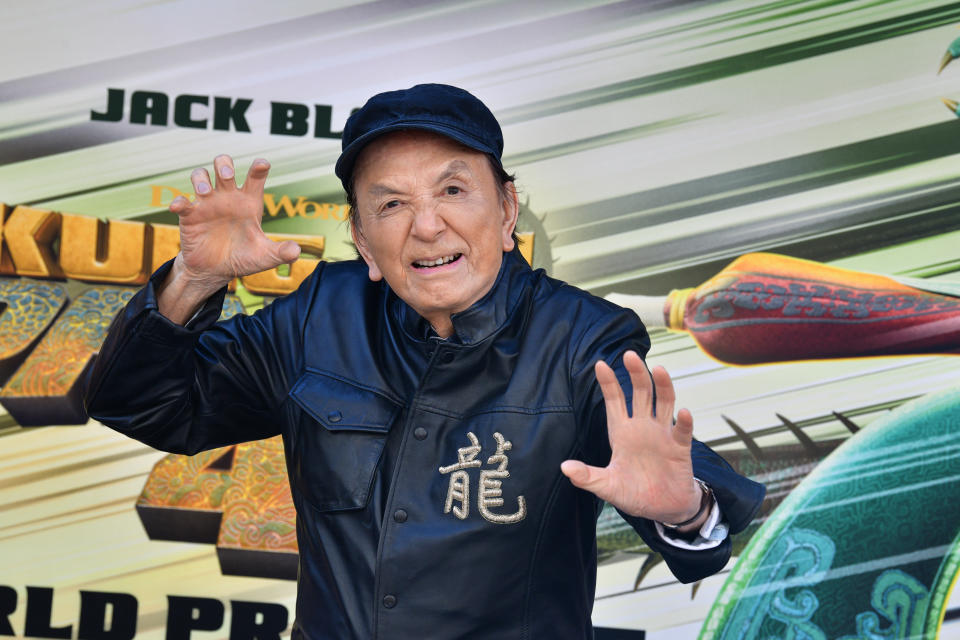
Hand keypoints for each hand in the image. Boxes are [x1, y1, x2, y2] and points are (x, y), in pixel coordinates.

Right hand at [158, 155, 300, 321]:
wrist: (216, 271)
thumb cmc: (242, 257)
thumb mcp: (264, 257)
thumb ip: (281, 252)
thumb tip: (296, 252)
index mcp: (248, 203)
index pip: (255, 178)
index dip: (258, 168)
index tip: (262, 164)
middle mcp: (227, 198)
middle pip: (223, 167)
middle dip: (224, 166)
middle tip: (227, 177)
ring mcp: (207, 204)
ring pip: (200, 176)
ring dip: (201, 179)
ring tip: (204, 193)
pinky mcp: (189, 216)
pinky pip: (182, 202)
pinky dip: (179, 202)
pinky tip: (179, 207)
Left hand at [560, 351, 700, 524]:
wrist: (663, 509)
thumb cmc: (634, 493)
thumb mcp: (607, 487)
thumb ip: (588, 477)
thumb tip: (564, 467)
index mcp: (622, 432)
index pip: (615, 401)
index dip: (608, 384)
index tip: (600, 364)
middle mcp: (643, 428)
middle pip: (641, 393)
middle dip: (635, 374)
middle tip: (629, 354)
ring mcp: (662, 435)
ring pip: (664, 403)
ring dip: (663, 386)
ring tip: (659, 369)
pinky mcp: (680, 449)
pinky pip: (683, 432)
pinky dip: (684, 422)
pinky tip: (684, 412)